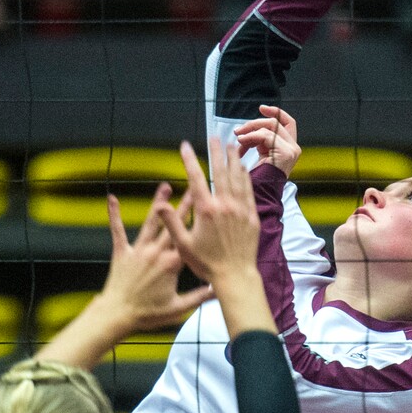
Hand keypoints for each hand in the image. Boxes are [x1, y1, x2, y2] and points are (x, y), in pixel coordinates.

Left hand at [102, 183, 209, 331]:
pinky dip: (115, 214)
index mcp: (172, 264)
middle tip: (193, 188)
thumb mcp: (177, 308)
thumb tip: (218, 292)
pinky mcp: (122, 252)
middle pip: (173, 225)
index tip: (209, 209)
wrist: (118, 314)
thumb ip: (199, 298)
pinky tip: (112, 198)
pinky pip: (118, 229)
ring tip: (165, 187)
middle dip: (184, 205)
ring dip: (157, 203)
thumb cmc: (147, 313)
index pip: (189, 239)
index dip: (199, 223)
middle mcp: (156, 252)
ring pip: (150, 222)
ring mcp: (138, 250)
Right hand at [158, 138, 276, 338]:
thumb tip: (160, 205)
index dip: (189, 159)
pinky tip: (245, 169)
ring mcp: (240, 209)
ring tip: (232, 146)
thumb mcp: (183, 245)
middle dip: (217, 151)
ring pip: (238, 177)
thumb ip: (172, 222)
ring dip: (234, 159)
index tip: (185, 146)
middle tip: (215, 137)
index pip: (196, 177)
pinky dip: (246, 177)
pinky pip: (249, 191)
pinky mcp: (252, 216)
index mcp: (206, 210)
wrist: (235, 276)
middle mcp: (225, 205)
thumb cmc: (207, 263)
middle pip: (220, 171)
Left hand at [234, 105, 300, 177]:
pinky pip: (266, 136)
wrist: (260, 196)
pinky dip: (251, 137)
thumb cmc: (258, 179)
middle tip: (238, 130)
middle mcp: (293, 148)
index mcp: (288, 147)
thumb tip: (245, 130)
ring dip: (250, 130)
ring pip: (269, 127)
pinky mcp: (286, 153)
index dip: (276, 112)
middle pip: (275, 122)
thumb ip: (258, 140)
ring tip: (238, 138)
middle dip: (254, 123)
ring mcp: (291, 151)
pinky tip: (241, 143)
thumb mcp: (259, 153)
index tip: (262, 108)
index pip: (287, 122)